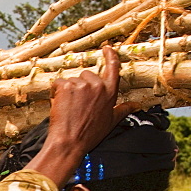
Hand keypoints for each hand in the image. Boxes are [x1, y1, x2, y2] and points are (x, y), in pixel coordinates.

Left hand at [29, 46, 138, 185]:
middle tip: (76, 105)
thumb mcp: (111, 122)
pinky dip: (55, 93)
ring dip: (66, 91)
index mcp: (110, 92)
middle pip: (86, 75)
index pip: (113, 69)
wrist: (70, 142)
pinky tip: (58, 105)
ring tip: (68, 108)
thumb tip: (135, 106)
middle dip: (79, 87)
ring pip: (71, 80)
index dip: (110, 56)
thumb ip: (123, 110)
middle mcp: (98, 86)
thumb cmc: (89, 135)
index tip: (107, 48)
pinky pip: (57, 83)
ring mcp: (82, 85)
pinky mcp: (67, 87)